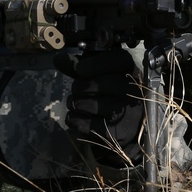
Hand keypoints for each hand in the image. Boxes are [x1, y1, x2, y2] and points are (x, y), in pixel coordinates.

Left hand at [55, 48, 142, 166]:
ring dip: (74, 103)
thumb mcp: (100, 74)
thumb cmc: (111, 93)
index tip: (79, 69)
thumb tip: (58, 59)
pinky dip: (73, 119)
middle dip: (77, 87)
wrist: (131, 125)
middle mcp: (132, 91)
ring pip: (82, 104)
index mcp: (131, 72)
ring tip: (80, 104)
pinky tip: (79, 118)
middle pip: (93, 84)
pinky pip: (80, 122)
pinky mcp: (115, 133)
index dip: (94, 64)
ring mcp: (125, 113)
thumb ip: (80, 65)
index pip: (116, 61)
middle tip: (79, 90)